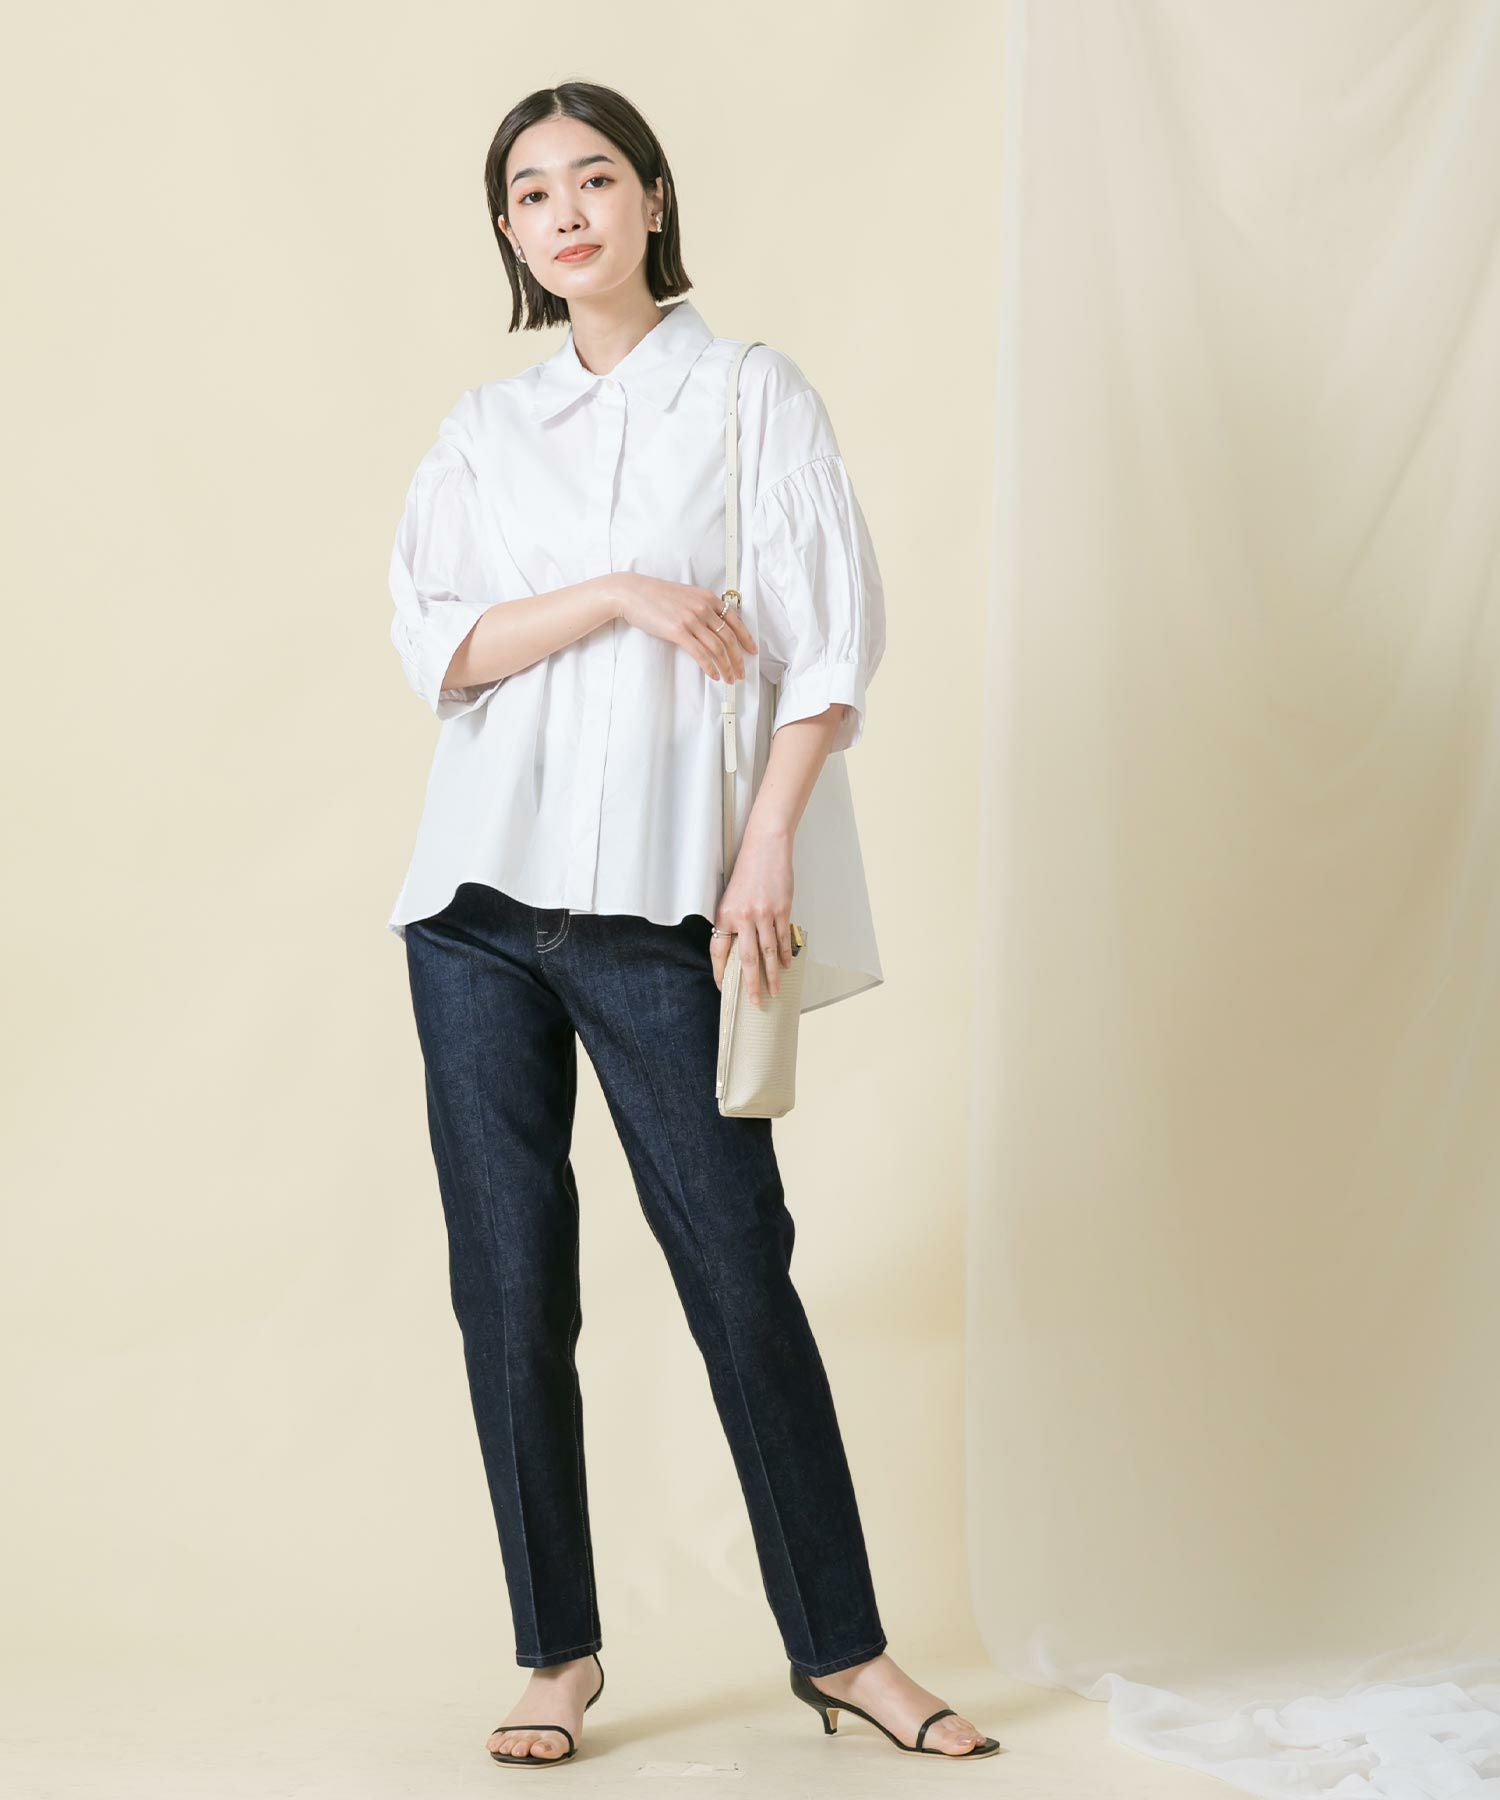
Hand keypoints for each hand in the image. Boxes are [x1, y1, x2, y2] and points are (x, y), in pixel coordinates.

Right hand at [612, 574, 757, 682]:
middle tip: (742, 672)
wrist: (633, 593)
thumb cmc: (656, 595)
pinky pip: (701, 653)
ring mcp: (691, 619)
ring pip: (717, 648)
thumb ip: (702, 606)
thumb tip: (714, 626)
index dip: (746, 638)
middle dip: (739, 659)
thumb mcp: (686, 595)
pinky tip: (714, 675)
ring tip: (729, 678)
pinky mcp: (678, 631)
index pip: (735, 620)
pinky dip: (710, 667)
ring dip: (726, 667)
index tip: (752, 651)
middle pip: (729, 638)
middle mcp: (703, 608)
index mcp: (708, 598)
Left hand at [709, 828, 794, 1005]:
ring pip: (768, 952)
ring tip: (775, 989)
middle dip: (750, 984)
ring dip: (772, 974)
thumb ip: (733, 921)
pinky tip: (786, 965)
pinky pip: (783, 938)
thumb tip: (738, 948)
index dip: (720, 972)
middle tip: (755, 1001)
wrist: (766, 847)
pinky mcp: (781, 910)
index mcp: (725, 914)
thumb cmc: (748, 870)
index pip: (719, 950)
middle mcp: (743, 917)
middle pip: (746, 959)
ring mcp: (764, 914)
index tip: (723, 987)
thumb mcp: (731, 896)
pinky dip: (786, 954)